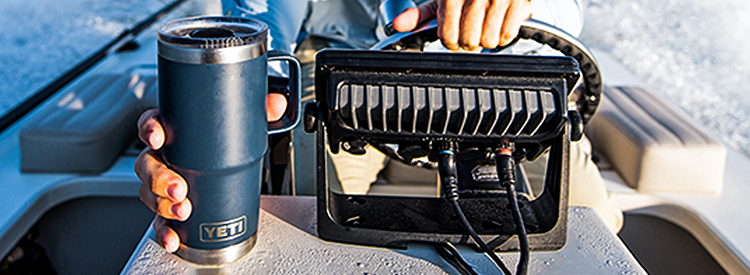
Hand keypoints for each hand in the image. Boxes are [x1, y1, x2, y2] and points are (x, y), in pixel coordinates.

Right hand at [134, 93, 286, 252]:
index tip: (159, 136)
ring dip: (162, 204)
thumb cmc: (228, 145)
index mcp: (176, 132)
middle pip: (147, 164)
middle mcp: (164, 158)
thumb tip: (277, 103)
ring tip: (183, 210)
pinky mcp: (170, 209)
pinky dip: (164, 231)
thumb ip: (260, 111)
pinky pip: (159, 222)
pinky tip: (173, 238)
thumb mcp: (245, 126)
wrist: (235, 171)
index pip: (153, 124)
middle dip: (159, 177)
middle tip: (178, 185)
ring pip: (150, 193)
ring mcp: (164, 185)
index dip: (150, 129)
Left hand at [392, 0, 531, 50]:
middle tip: (471, 29)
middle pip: (469, 42)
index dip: (451, 40)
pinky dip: (504, 34)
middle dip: (469, 40)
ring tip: (486, 23)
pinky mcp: (519, 2)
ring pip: (488, 41)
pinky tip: (499, 22)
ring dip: (486, 37)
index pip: (448, 38)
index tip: (454, 34)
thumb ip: (420, 13)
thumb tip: (398, 26)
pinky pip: (508, 35)